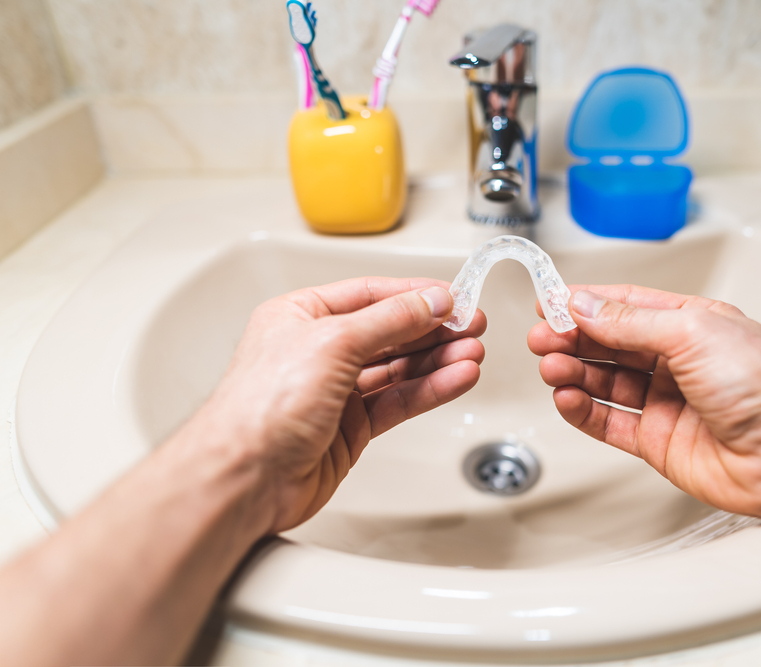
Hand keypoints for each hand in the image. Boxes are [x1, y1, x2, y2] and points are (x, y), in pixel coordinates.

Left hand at [180, 277, 485, 533]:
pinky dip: (430, 390)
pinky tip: (456, 379)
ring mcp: (335, 391)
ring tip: (473, 353)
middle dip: (434, 329)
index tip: (453, 297)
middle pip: (390, 331)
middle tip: (473, 325)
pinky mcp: (351, 427)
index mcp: (301, 316)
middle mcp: (318, 351)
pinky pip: (399, 400)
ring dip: (438, 360)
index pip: (370, 295)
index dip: (414, 295)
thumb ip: (389, 320)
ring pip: (399, 369)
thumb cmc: (260, 408)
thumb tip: (429, 302)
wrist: (245, 478)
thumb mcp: (332, 342)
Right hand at [527, 285, 760, 523]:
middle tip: (543, 339)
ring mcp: (667, 402)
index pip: (626, 307)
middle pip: (610, 345)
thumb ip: (630, 321)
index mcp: (692, 323)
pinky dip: (583, 411)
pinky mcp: (659, 442)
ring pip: (605, 384)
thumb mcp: (691, 331)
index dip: (586, 304)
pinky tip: (566, 399)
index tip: (550, 303)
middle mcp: (678, 361)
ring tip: (551, 368)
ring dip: (573, 374)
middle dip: (573, 339)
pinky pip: (610, 423)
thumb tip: (586, 305)